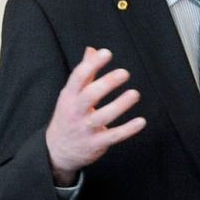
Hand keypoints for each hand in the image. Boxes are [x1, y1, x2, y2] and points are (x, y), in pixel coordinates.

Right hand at [45, 47, 144, 185]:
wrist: (58, 150)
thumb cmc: (69, 116)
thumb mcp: (71, 95)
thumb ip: (85, 74)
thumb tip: (92, 50)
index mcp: (68, 96)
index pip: (78, 77)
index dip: (92, 64)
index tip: (106, 53)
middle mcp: (75, 111)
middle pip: (90, 95)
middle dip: (107, 83)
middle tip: (125, 73)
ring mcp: (85, 128)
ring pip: (103, 116)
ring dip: (120, 104)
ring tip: (135, 94)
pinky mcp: (96, 143)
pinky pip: (114, 136)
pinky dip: (128, 129)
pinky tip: (141, 121)